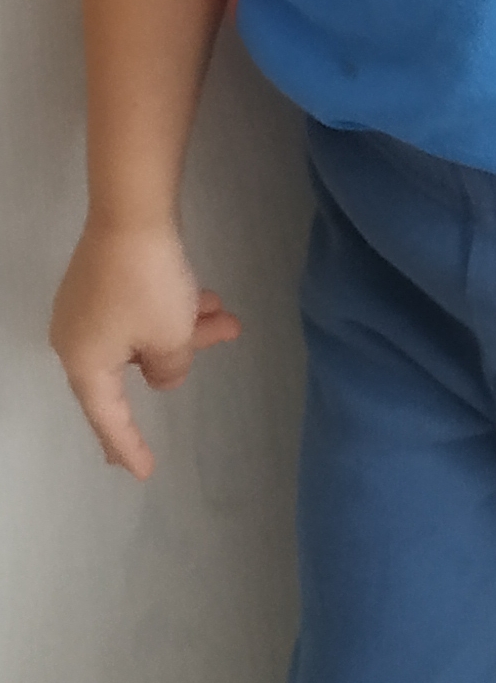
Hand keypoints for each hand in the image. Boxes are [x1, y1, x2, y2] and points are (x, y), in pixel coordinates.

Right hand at [49, 219, 240, 479]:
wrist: (132, 210)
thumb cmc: (148, 285)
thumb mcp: (170, 337)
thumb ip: (170, 368)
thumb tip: (162, 372)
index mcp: (86, 365)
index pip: (109, 419)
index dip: (129, 446)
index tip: (143, 472)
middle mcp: (78, 338)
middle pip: (132, 366)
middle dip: (178, 359)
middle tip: (200, 363)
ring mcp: (88, 305)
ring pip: (144, 331)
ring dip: (186, 328)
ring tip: (230, 322)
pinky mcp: (103, 276)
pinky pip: (140, 306)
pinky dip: (173, 308)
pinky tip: (213, 300)